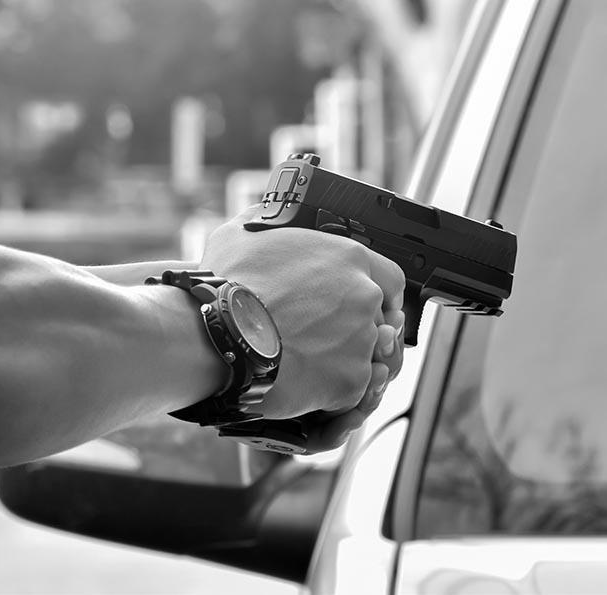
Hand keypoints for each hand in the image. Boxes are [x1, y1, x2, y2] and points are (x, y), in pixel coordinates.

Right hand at [199, 211, 405, 427]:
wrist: (216, 338)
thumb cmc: (227, 287)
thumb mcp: (243, 234)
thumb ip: (267, 223)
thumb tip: (265, 216)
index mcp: (349, 258)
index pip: (391, 277)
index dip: (380, 294)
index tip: (368, 306)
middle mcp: (364, 296)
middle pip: (378, 319)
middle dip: (355, 330)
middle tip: (321, 338)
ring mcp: (361, 339)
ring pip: (366, 355)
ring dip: (342, 360)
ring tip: (307, 362)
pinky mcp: (351, 379)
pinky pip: (353, 389)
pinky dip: (332, 390)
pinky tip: (304, 382)